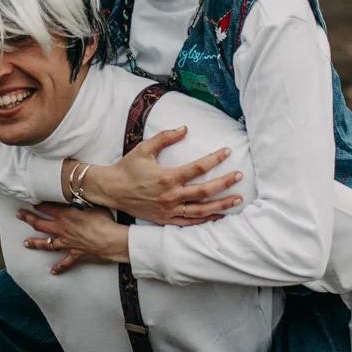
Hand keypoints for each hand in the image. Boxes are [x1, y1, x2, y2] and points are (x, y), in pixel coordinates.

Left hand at [19, 203, 131, 274]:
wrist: (110, 240)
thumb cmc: (103, 220)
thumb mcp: (91, 203)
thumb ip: (81, 197)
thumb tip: (77, 189)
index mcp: (64, 215)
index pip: (46, 207)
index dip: (38, 203)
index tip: (31, 200)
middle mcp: (62, 229)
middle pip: (40, 223)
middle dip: (28, 218)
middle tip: (19, 214)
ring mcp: (67, 243)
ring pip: (47, 244)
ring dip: (35, 243)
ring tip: (26, 243)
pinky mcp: (75, 254)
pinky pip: (65, 263)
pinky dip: (59, 268)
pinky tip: (53, 271)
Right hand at [71, 127, 242, 227]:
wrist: (111, 190)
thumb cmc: (128, 168)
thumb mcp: (144, 149)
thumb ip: (165, 137)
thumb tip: (185, 128)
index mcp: (167, 177)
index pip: (198, 168)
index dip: (215, 159)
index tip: (227, 152)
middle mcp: (170, 196)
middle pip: (204, 191)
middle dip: (225, 183)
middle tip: (239, 176)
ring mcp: (169, 210)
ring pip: (201, 210)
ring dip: (221, 205)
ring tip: (237, 200)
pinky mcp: (166, 220)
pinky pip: (190, 223)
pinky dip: (206, 221)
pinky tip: (219, 216)